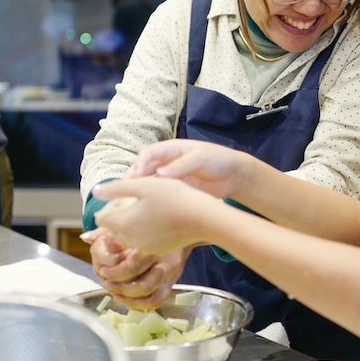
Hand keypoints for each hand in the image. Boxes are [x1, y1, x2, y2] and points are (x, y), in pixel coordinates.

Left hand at [86, 230, 186, 309]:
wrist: (186, 225)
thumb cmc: (155, 222)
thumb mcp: (131, 221)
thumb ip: (108, 231)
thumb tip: (85, 238)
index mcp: (157, 248)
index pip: (133, 266)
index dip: (115, 273)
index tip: (103, 271)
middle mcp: (167, 263)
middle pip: (143, 286)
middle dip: (122, 288)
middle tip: (107, 284)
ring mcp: (172, 275)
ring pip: (152, 297)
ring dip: (132, 300)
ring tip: (116, 295)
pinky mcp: (173, 282)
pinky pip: (159, 300)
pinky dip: (143, 304)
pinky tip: (129, 300)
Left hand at [93, 177, 220, 255]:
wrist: (203, 218)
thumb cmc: (174, 197)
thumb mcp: (144, 185)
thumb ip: (116, 188)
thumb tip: (96, 191)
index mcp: (123, 222)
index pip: (101, 219)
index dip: (108, 207)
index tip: (121, 198)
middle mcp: (130, 239)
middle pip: (113, 230)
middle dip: (118, 218)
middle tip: (135, 203)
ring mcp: (144, 248)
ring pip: (128, 237)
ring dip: (132, 226)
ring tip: (149, 210)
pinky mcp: (158, 251)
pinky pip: (143, 243)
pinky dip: (146, 233)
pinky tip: (160, 221)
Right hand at [129, 139, 250, 198]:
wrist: (234, 175)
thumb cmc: (218, 159)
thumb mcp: (200, 158)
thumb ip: (181, 165)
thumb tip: (160, 173)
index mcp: (171, 149)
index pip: (148, 154)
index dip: (140, 164)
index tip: (136, 176)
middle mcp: (166, 163)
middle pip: (143, 170)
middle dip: (132, 180)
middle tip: (125, 193)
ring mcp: (169, 178)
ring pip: (148, 184)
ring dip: (137, 193)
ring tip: (129, 205)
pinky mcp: (174, 192)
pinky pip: (158, 196)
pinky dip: (149, 202)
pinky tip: (144, 211)